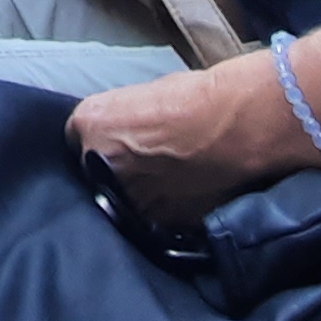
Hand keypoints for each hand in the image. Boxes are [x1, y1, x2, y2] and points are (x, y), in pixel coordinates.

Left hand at [67, 53, 304, 219]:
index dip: (101, 138)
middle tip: (144, 159)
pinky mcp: (159, 224)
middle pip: (94, 171)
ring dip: (135, 193)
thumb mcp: (145, 96)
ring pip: (121, 199)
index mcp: (91, 125)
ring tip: (166, 178)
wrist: (243, 123)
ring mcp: (129, 199)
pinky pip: (151, 218)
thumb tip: (124, 135)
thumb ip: (122, 120)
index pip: (77, 136)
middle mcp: (99, 165)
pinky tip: (182, 194)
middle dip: (112, 168)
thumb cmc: (198, 96)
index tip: (118, 138)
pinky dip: (162, 209)